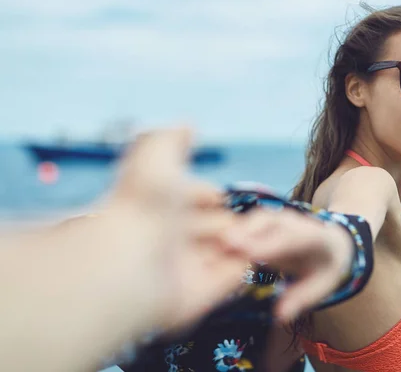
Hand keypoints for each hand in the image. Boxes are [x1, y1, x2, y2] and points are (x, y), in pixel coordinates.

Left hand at [99, 127, 247, 332]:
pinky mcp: (198, 295)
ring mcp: (185, 268)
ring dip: (240, 240)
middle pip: (210, 225)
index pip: (191, 199)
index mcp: (161, 207)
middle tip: (240, 219)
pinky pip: (229, 277)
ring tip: (250, 234)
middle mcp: (172, 238)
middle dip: (228, 220)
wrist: (129, 262)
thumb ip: (171, 138)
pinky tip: (252, 253)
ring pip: (223, 250)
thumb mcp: (156, 157)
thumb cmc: (143, 206)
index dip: (208, 193)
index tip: (219, 195)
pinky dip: (243, 264)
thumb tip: (187, 124)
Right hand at [221, 209, 353, 321]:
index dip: (271, 244)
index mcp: (316, 238)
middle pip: (270, 222)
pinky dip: (229, 229)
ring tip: (210, 245)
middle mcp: (295, 222)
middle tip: (223, 246)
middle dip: (248, 232)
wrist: (330, 243)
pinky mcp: (264, 219)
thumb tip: (280, 317)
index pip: (293, 239)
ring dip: (234, 229)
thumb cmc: (323, 269)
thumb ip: (300, 299)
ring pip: (255, 219)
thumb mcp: (320, 286)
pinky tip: (208, 243)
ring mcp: (278, 217)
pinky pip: (246, 221)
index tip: (248, 253)